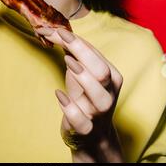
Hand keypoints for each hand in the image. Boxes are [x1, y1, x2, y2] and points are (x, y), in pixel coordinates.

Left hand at [37, 26, 123, 162]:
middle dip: (82, 52)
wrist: (92, 136)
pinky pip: (81, 119)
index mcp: (111, 75)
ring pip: (99, 95)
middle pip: (101, 71)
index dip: (75, 40)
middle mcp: (109, 93)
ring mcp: (100, 113)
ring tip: (67, 62)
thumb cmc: (85, 97)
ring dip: (82, 76)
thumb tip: (53, 29)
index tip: (54, 30)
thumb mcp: (80, 73)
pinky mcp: (87, 129)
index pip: (95, 53)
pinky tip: (60, 95)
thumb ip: (72, 53)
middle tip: (61, 39)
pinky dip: (69, 106)